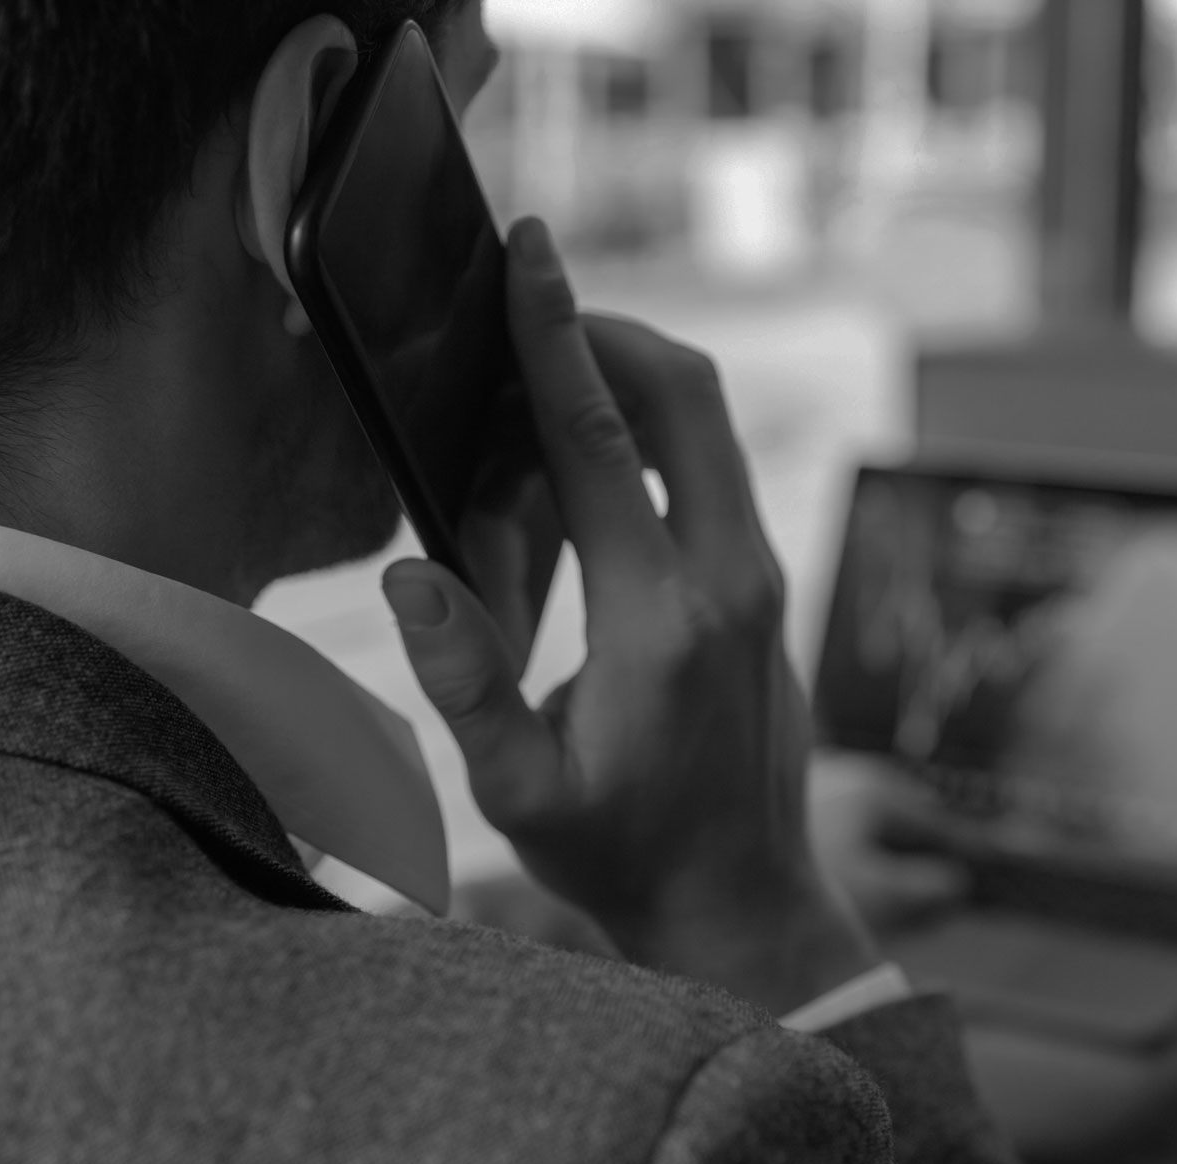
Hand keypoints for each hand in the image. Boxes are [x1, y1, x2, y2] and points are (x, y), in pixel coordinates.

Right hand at [382, 218, 879, 1012]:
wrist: (741, 900)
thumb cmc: (621, 852)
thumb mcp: (520, 793)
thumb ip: (467, 682)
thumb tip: (412, 577)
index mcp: (662, 623)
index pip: (605, 443)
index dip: (555, 338)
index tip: (530, 251)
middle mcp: (731, 580)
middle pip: (684, 394)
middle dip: (603, 334)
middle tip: (522, 330)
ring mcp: (761, 577)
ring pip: (705, 424)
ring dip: (622, 390)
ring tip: (527, 438)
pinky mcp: (765, 584)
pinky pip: (710, 472)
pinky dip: (646, 444)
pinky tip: (578, 496)